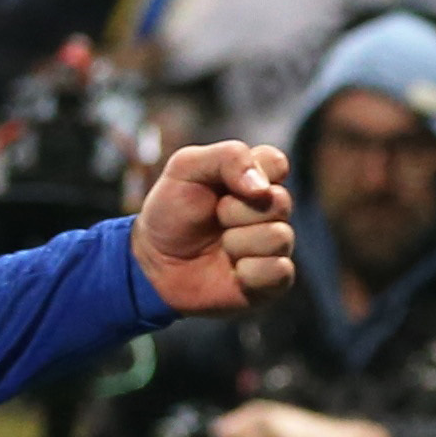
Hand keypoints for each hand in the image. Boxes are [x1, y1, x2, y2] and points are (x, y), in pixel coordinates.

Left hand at [134, 141, 296, 312]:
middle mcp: (269, 209)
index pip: (277, 163)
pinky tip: (233, 272)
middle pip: (280, 202)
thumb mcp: (185, 168)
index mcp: (254, 176)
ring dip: (238, 242)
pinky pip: (280, 271)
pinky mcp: (273, 278)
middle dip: (235, 211)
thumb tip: (263, 188)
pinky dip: (249, 272)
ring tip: (220, 246)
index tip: (223, 184)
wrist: (155, 262)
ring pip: (279, 238)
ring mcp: (273, 245)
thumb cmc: (171, 211)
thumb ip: (227, 158)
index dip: (252, 172)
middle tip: (214, 217)